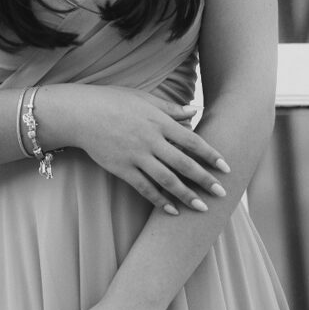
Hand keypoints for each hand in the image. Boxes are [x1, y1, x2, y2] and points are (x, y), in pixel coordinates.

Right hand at [66, 87, 229, 213]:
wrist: (82, 113)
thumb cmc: (114, 101)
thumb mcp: (144, 99)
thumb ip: (170, 108)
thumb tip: (194, 112)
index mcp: (159, 121)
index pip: (192, 140)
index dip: (210, 155)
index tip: (226, 167)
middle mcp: (151, 140)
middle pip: (183, 164)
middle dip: (205, 180)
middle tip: (222, 194)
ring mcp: (136, 156)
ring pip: (167, 180)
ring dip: (186, 195)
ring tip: (202, 208)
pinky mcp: (122, 169)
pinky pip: (145, 188)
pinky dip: (159, 200)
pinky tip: (172, 210)